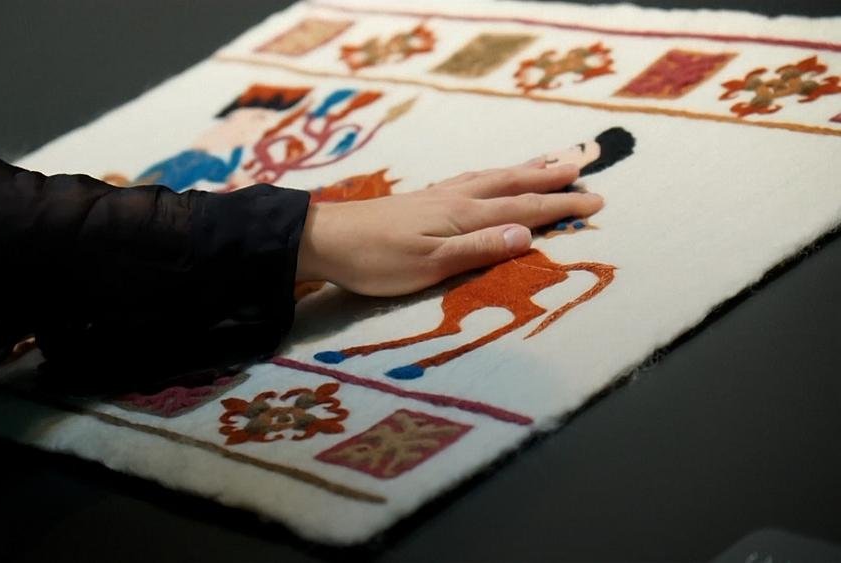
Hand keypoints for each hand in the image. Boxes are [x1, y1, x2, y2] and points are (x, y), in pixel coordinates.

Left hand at [296, 159, 602, 296]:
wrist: (326, 239)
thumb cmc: (376, 261)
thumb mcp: (429, 265)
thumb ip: (478, 249)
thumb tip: (527, 234)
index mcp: (463, 217)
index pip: (523, 208)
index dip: (561, 205)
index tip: (596, 201)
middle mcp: (455, 199)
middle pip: (512, 184)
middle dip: (550, 181)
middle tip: (583, 170)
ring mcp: (437, 195)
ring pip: (491, 176)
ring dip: (523, 170)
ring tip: (547, 162)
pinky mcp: (421, 199)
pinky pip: (470, 178)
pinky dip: (491, 173)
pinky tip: (487, 176)